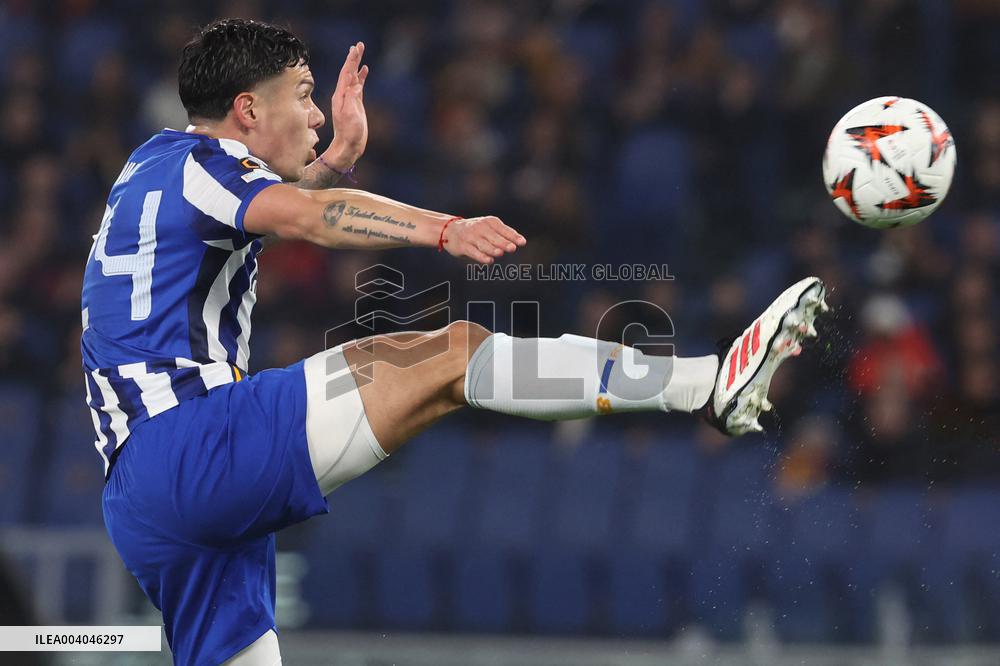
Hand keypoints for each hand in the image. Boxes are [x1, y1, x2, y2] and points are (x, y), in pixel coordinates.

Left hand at [323, 42, 368, 169]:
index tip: (355, 48)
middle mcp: (343, 95)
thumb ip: (352, 99)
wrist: (349, 146)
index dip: (351, 60)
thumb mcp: (350, 116)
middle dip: (353, 58)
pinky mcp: (356, 104)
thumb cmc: (349, 133)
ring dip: (356, 64)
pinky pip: (358, 86)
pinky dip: (361, 76)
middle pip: (348, 72)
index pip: (346, 73)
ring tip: (360, 52)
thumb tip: (356, 84)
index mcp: (341, 96)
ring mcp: (349, 99)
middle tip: (359, 45)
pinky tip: (364, 70)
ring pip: (353, 77)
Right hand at [442, 216, 526, 263]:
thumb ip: (503, 235)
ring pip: (483, 245)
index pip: (504, 229)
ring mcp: (471, 237)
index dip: (513, 236)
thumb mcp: (489, 228)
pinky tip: (489, 260)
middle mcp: (480, 228)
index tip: (522, 243)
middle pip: (494, 237)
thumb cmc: (477, 231)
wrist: (451, 230)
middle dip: (503, 243)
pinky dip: (481, 256)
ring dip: (492, 249)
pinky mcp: (463, 246)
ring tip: (500, 253)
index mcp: (490, 222)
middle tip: (512, 248)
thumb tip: (521, 242)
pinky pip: (473, 252)